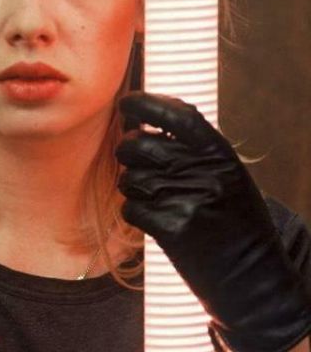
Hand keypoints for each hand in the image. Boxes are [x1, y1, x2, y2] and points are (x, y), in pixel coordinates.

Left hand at [115, 91, 310, 351]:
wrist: (254, 278)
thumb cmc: (232, 217)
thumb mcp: (226, 172)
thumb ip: (191, 145)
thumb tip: (141, 116)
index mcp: (219, 153)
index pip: (177, 114)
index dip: (145, 103)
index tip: (127, 102)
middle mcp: (204, 172)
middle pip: (138, 144)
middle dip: (127, 149)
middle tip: (134, 159)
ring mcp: (187, 200)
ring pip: (129, 177)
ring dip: (132, 185)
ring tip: (153, 196)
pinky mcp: (172, 229)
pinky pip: (130, 208)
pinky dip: (135, 212)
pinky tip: (154, 218)